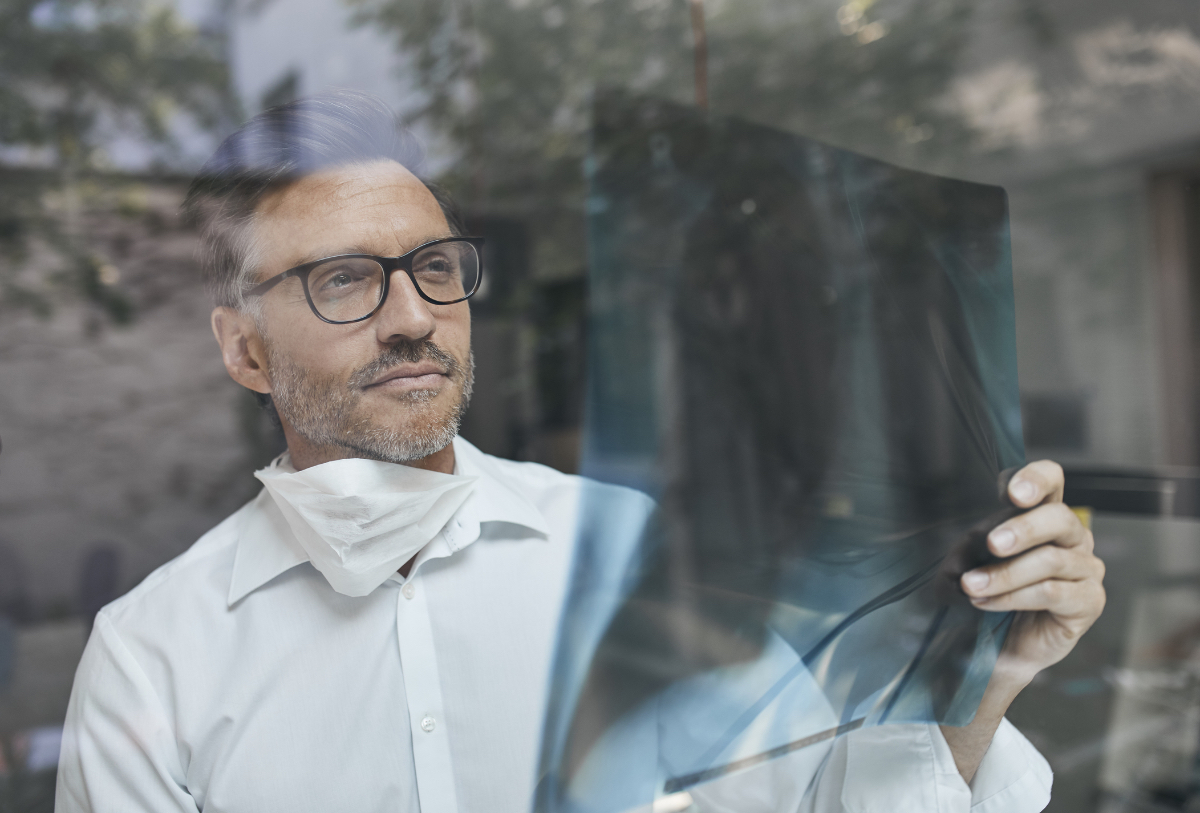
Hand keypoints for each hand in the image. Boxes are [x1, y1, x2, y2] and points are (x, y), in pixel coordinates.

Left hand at [960, 459, 1106, 687]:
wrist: (1000, 645)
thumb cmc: (990, 593)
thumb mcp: (974, 560)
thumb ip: (977, 543)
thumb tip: (976, 541)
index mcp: (1046, 515)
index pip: (1052, 481)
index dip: (1036, 479)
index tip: (1012, 493)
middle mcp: (1073, 537)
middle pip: (1059, 517)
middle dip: (1023, 530)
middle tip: (992, 544)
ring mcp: (1086, 569)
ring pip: (1050, 560)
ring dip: (1005, 574)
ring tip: (971, 585)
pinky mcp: (1089, 601)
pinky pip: (1052, 592)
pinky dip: (1013, 597)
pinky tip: (986, 602)